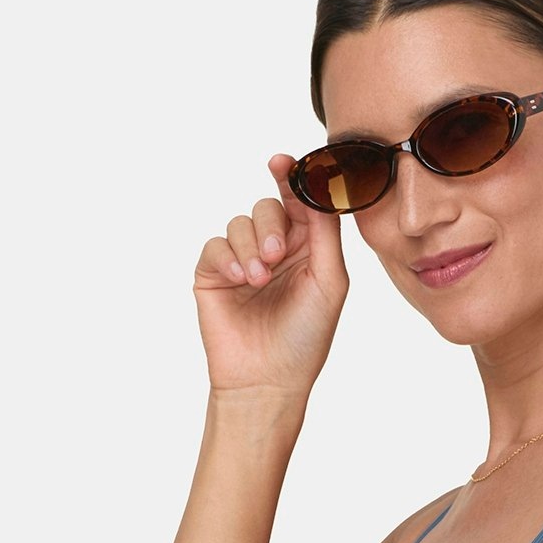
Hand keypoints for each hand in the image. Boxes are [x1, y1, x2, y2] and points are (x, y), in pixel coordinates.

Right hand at [191, 153, 349, 397]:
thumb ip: (325, 231)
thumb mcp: (328, 281)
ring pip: (240, 223)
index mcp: (307, 249)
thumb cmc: (305, 337)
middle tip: (277, 255)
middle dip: (271, 225)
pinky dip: (227, 256)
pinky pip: (215, 244)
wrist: (268, 379)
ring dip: (251, 247)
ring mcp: (242, 260)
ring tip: (259, 279)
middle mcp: (274, 250)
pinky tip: (240, 278)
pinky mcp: (214, 274)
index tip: (281, 163)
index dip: (292, 178)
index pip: (299, 203)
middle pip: (268, 208)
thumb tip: (318, 183)